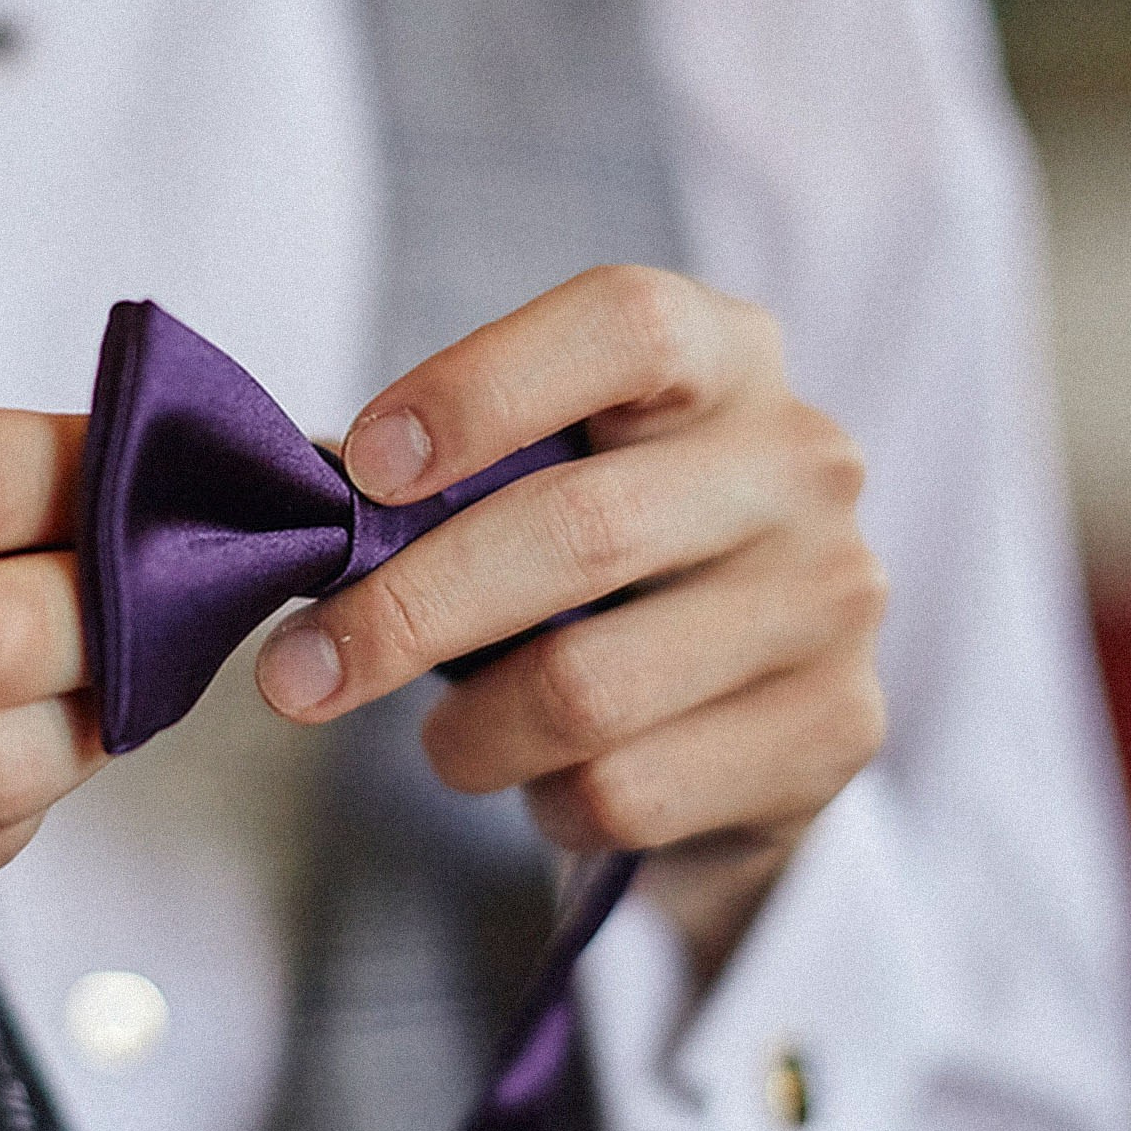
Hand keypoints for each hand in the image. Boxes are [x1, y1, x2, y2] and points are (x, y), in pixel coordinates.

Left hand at [253, 267, 885, 972]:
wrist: (747, 708)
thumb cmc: (606, 565)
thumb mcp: (545, 478)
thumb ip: (450, 475)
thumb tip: (302, 510)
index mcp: (727, 356)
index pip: (623, 327)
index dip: (481, 389)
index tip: (363, 469)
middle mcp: (801, 465)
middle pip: (581, 529)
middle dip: (407, 612)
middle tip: (295, 673)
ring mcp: (832, 601)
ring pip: (590, 687)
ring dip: (469, 734)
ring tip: (445, 742)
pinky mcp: (836, 733)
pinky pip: (629, 791)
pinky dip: (549, 803)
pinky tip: (551, 784)